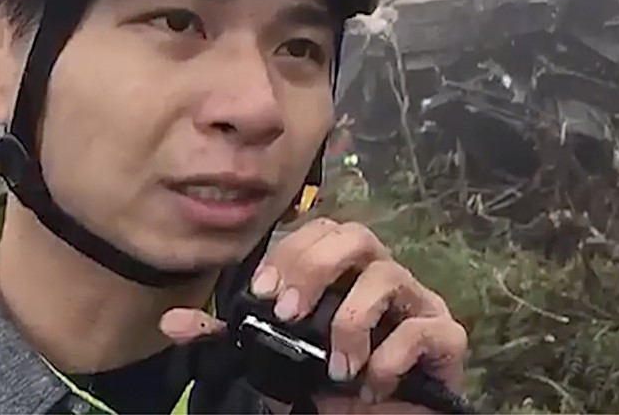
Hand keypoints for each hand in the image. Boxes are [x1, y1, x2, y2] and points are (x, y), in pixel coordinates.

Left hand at [160, 218, 467, 412]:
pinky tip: (372, 383)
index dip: (293, 252)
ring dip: (352, 319)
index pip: (324, 231)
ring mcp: (417, 304)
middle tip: (288, 314)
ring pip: (390, 275)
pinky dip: (392, 354)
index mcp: (346, 274)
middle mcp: (382, 278)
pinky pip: (424, 327)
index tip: (264, 295)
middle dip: (318, 267)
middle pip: (358, 235)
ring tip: (337, 366)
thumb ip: (232, 338)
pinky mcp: (446, 337)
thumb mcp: (275, 361)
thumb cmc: (334, 386)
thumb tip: (172, 322)